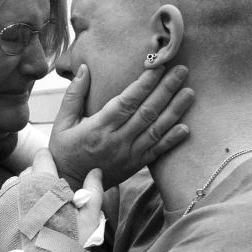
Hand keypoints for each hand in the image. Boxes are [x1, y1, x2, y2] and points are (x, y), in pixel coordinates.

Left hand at [0, 149, 101, 251]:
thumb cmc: (69, 243)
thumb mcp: (89, 218)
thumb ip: (94, 190)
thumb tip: (95, 170)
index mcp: (45, 180)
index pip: (42, 156)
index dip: (50, 163)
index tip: (54, 175)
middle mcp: (22, 183)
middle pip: (29, 172)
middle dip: (38, 181)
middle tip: (48, 202)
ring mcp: (6, 196)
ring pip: (15, 184)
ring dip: (24, 192)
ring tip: (34, 213)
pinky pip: (2, 197)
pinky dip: (11, 203)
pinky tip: (22, 218)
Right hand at [49, 64, 193, 188]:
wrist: (68, 185)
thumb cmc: (64, 150)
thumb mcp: (61, 122)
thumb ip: (74, 95)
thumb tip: (85, 68)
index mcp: (98, 127)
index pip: (126, 101)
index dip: (144, 83)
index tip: (158, 66)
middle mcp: (116, 141)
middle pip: (146, 112)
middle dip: (166, 89)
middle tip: (182, 71)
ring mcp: (128, 155)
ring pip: (156, 130)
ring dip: (174, 110)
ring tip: (189, 92)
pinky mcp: (134, 166)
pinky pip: (157, 152)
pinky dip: (172, 140)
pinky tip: (186, 127)